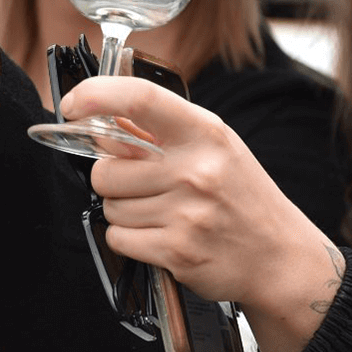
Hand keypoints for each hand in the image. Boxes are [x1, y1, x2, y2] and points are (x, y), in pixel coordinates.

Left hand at [62, 75, 340, 351]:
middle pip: (107, 169)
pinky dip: (129, 239)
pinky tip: (160, 234)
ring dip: (124, 210)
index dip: (96, 96)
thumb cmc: (240, 195)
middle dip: (113, 178)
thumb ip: (160, 129)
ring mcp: (187, 213)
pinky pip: (118, 238)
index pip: (140, 99)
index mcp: (205, 133)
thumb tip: (101, 118)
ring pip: (110, 206)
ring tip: (161, 211)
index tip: (73, 104)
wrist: (278, 255)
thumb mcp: (213, 147)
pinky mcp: (177, 251)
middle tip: (143, 185)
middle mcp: (195, 170)